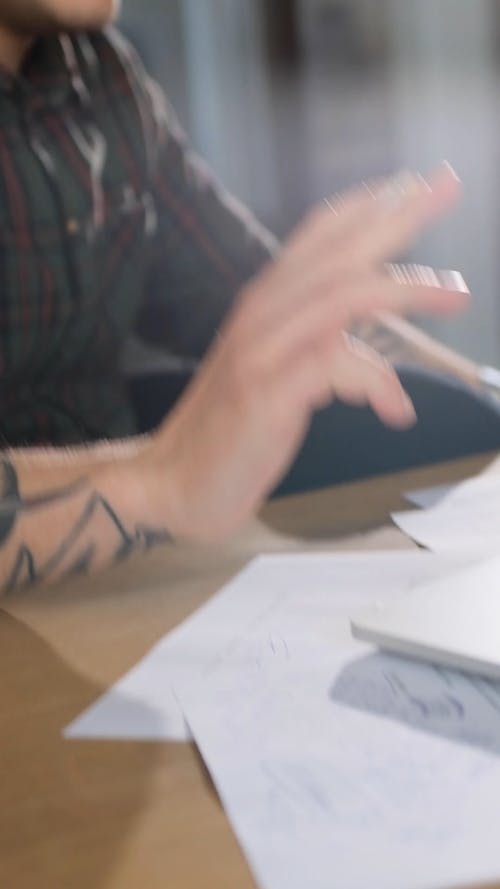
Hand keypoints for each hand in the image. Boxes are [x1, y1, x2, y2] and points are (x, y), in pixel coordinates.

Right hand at [147, 164, 468, 541]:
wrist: (174, 481)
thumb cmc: (230, 427)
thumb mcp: (272, 371)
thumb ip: (312, 342)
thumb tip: (363, 347)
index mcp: (264, 303)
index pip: (318, 235)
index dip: (367, 203)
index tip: (415, 182)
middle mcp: (261, 314)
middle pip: (337, 250)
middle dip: (398, 216)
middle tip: (446, 185)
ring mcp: (261, 352)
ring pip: (341, 295)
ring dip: (405, 288)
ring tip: (457, 294)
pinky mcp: (267, 394)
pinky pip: (335, 366)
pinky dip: (376, 383)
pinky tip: (394, 411)